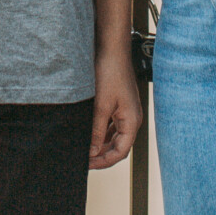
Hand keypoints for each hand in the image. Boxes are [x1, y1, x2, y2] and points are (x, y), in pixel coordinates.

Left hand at [88, 43, 143, 170]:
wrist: (111, 49)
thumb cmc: (110, 73)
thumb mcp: (100, 105)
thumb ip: (96, 130)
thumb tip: (91, 152)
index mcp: (132, 121)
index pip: (120, 152)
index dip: (104, 162)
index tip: (87, 165)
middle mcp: (131, 119)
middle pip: (118, 146)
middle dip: (101, 155)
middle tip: (83, 160)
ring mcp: (125, 112)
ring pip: (114, 137)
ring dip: (100, 145)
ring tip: (83, 149)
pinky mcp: (118, 104)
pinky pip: (111, 126)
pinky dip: (100, 133)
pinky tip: (88, 133)